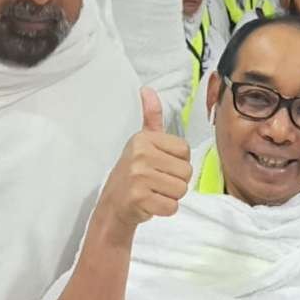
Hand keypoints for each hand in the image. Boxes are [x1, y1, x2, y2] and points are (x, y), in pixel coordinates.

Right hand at [95, 88, 191, 234]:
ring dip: (170, 196)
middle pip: (186, 172)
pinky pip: (171, 206)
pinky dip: (164, 209)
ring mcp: (138, 176)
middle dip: (176, 181)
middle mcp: (140, 155)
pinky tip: (150, 203)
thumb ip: (151, 117)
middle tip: (156, 182)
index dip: (178, 162)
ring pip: (181, 190)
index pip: (185, 150)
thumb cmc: (133, 172)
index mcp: (144, 139)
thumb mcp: (142, 142)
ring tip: (153, 192)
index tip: (160, 165)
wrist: (113, 204)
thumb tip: (147, 90)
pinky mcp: (138, 198)